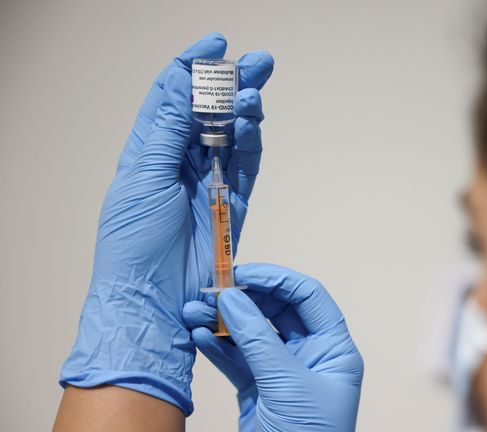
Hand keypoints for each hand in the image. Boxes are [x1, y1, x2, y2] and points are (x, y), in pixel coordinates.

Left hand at [60, 33, 273, 414]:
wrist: (154, 299)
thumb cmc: (134, 244)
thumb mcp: (143, 176)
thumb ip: (168, 130)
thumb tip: (186, 84)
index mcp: (148, 150)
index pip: (171, 95)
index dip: (192, 66)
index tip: (216, 44)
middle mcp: (178, 162)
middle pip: (209, 110)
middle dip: (232, 83)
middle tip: (258, 62)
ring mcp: (207, 183)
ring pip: (231, 134)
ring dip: (244, 110)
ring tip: (254, 94)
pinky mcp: (232, 204)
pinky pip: (246, 166)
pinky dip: (252, 143)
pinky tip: (254, 123)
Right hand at [183, 263, 363, 430]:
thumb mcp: (287, 384)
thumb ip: (259, 339)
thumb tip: (233, 299)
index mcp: (333, 350)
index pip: (308, 297)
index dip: (276, 279)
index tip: (242, 272)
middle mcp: (311, 356)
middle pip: (277, 311)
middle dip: (242, 299)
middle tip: (210, 290)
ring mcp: (283, 372)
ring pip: (252, 334)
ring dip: (222, 321)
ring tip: (193, 310)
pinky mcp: (258, 390)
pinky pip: (237, 359)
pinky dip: (217, 346)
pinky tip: (197, 334)